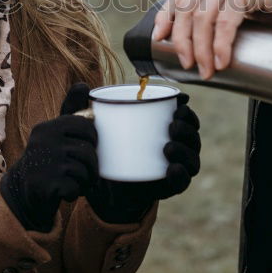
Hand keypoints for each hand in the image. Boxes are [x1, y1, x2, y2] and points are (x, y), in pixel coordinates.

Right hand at [0, 84, 98, 231]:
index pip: (86, 126)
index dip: (94, 139)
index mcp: (48, 127)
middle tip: (84, 171)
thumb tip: (83, 84)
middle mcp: (44, 141)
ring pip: (84, 171)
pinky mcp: (44, 184)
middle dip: (92, 165)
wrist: (21, 192)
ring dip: (85, 181)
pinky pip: (75, 188)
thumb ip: (71, 112)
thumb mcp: (55, 133)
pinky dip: (74, 193)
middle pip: (88, 151)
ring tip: (76, 182)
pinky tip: (64, 192)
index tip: (88, 147)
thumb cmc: (47, 159)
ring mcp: (44, 162)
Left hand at [87, 93, 201, 223]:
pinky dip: (181, 175)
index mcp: (162, 125)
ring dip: (186, 149)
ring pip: (192, 155)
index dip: (185, 107)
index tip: (179, 102)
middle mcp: (175, 144)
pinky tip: (172, 169)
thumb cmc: (100, 149)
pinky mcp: (169, 186)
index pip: (183, 114)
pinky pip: (183, 181)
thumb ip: (79, 108)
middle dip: (188, 126)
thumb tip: (82, 86)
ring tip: (168, 146)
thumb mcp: (89, 129)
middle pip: (192, 132)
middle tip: (172, 125)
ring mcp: (174, 166)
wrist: (101, 186)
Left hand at [153, 0, 271, 79]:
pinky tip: (223, 60)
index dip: (166, 16)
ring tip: (207, 69)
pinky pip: (226, 20)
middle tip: (187, 64)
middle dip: (182, 40)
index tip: (160, 38)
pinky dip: (221, 43)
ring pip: (202, 17)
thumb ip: (228, 18)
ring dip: (201, 48)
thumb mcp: (247, 8)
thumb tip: (210, 51)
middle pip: (186, 8)